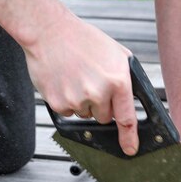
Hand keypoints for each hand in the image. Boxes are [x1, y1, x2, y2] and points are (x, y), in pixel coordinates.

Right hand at [21, 10, 138, 155]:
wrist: (49, 32)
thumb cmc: (83, 40)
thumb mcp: (116, 54)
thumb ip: (126, 79)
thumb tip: (131, 102)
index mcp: (118, 81)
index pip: (127, 119)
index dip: (130, 138)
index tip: (130, 149)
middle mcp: (98, 93)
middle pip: (104, 118)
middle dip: (101, 106)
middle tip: (92, 82)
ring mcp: (77, 100)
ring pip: (85, 115)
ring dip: (83, 102)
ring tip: (76, 77)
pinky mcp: (58, 103)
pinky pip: (68, 112)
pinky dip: (66, 101)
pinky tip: (64, 81)